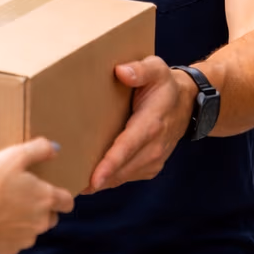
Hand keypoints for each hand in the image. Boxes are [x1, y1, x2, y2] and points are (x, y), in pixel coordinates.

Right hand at [0, 138, 74, 253]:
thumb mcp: (13, 156)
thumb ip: (38, 149)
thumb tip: (55, 147)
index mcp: (46, 199)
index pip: (68, 202)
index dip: (60, 195)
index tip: (47, 190)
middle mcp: (41, 222)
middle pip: (51, 217)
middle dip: (40, 209)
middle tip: (19, 196)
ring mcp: (26, 239)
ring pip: (32, 230)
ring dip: (23, 221)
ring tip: (2, 208)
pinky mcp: (9, 250)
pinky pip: (13, 241)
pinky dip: (6, 233)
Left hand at [85, 56, 194, 193]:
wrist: (187, 104)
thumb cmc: (164, 85)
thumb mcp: (156, 69)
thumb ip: (140, 70)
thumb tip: (121, 72)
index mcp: (152, 123)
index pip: (128, 146)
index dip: (111, 163)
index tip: (94, 179)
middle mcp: (154, 146)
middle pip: (122, 168)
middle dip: (97, 178)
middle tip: (67, 184)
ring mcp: (154, 160)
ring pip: (122, 177)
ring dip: (100, 182)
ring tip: (72, 183)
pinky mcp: (150, 167)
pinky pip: (126, 178)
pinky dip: (108, 180)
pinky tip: (89, 179)